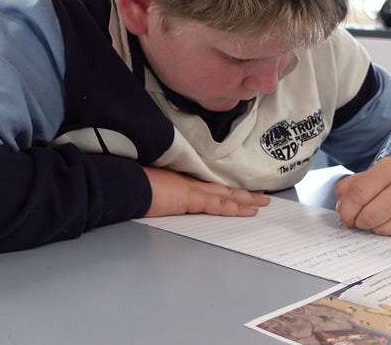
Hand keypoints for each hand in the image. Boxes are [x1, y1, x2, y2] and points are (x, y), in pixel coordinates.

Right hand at [142, 166, 270, 217]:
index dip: (228, 189)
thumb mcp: (152, 189)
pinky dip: (235, 208)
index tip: (242, 190)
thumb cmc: (134, 186)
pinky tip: (249, 211)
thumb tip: (165, 197)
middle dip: (244, 193)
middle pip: (224, 188)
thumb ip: (164, 193)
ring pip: (227, 195)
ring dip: (247, 199)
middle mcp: (191, 182)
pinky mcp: (192, 198)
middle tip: (263, 195)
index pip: (211, 186)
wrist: (127, 183)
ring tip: (264, 202)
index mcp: (182, 180)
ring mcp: (193, 189)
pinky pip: (219, 205)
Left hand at [334, 155, 390, 235]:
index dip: (346, 210)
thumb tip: (341, 209)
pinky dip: (389, 232)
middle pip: (369, 216)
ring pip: (382, 230)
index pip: (358, 194)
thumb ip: (351, 187)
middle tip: (358, 220)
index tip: (345, 216)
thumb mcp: (374, 173)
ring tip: (377, 218)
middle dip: (358, 222)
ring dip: (373, 228)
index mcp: (390, 168)